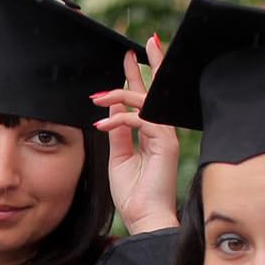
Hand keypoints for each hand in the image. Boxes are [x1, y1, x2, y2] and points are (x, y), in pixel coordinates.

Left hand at [93, 36, 180, 235]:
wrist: (145, 218)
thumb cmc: (134, 194)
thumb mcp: (120, 159)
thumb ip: (118, 134)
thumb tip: (112, 111)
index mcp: (153, 133)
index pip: (147, 99)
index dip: (139, 78)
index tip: (130, 59)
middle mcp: (163, 130)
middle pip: (156, 90)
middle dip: (147, 66)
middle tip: (137, 46)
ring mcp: (166, 135)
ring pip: (146, 101)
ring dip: (120, 94)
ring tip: (98, 95)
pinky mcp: (164, 143)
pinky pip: (141, 121)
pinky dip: (119, 120)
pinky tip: (101, 125)